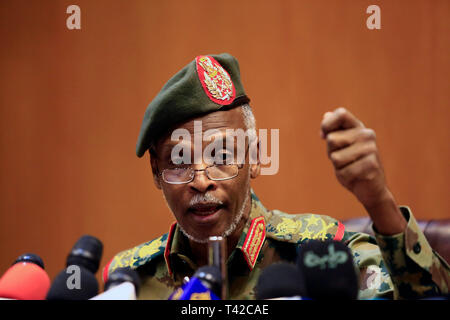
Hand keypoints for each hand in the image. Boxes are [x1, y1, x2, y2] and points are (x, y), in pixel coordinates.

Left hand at [320, 107, 405, 234]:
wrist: (370, 188)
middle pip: (332, 139)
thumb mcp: (340, 147)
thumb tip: (326, 115)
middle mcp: (367, 135)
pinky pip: (343, 172)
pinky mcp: (371, 165)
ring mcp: (371, 149)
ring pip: (336, 157)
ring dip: (338, 167)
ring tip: (350, 167)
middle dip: (332, 152)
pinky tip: (355, 176)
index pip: (341, 114)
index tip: (323, 135)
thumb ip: (333, 131)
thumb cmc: (351, 164)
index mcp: (358, 127)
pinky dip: (344, 177)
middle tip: (344, 159)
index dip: (327, 125)